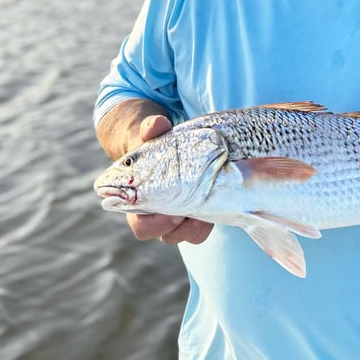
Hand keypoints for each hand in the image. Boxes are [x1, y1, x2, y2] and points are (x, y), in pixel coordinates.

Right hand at [127, 114, 212, 245]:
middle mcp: (158, 215)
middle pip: (168, 236)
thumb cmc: (154, 143)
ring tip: (209, 207)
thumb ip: (151, 129)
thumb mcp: (150, 134)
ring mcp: (178, 216)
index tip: (173, 210)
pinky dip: (209, 218)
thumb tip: (157, 124)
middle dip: (184, 226)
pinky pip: (202, 227)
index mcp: (141, 203)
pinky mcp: (196, 212)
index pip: (142, 228)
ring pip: (188, 234)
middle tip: (196, 211)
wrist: (165, 146)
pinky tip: (218, 201)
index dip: (156, 224)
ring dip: (199, 224)